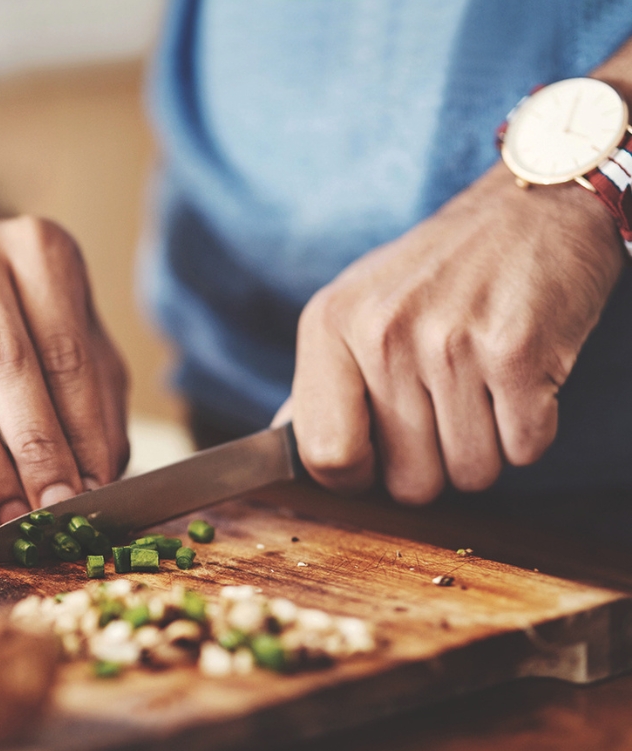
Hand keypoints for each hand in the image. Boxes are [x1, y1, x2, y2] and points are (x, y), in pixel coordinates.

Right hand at [0, 215, 129, 522]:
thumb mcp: (86, 346)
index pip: (66, 353)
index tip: (93, 489)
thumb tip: (97, 482)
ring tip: (18, 515)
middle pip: (6, 365)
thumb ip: (98, 409)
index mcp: (39, 249)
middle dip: (34, 449)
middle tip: (56, 508)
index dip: (80, 429)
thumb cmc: (40, 321)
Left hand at [287, 166, 624, 502]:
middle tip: (446, 408)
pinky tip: (518, 379)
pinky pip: (524, 450)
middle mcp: (382, 333)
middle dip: (434, 464)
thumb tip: (280, 443)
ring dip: (486, 448)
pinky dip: (529, 431)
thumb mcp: (355, 307)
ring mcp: (450, 343)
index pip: (325, 456)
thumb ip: (320, 382)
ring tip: (483, 386)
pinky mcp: (518, 353)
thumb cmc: (437, 271)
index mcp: (329, 324)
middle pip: (408, 482)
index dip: (357, 476)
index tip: (378, 457)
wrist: (532, 206)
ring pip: (470, 474)